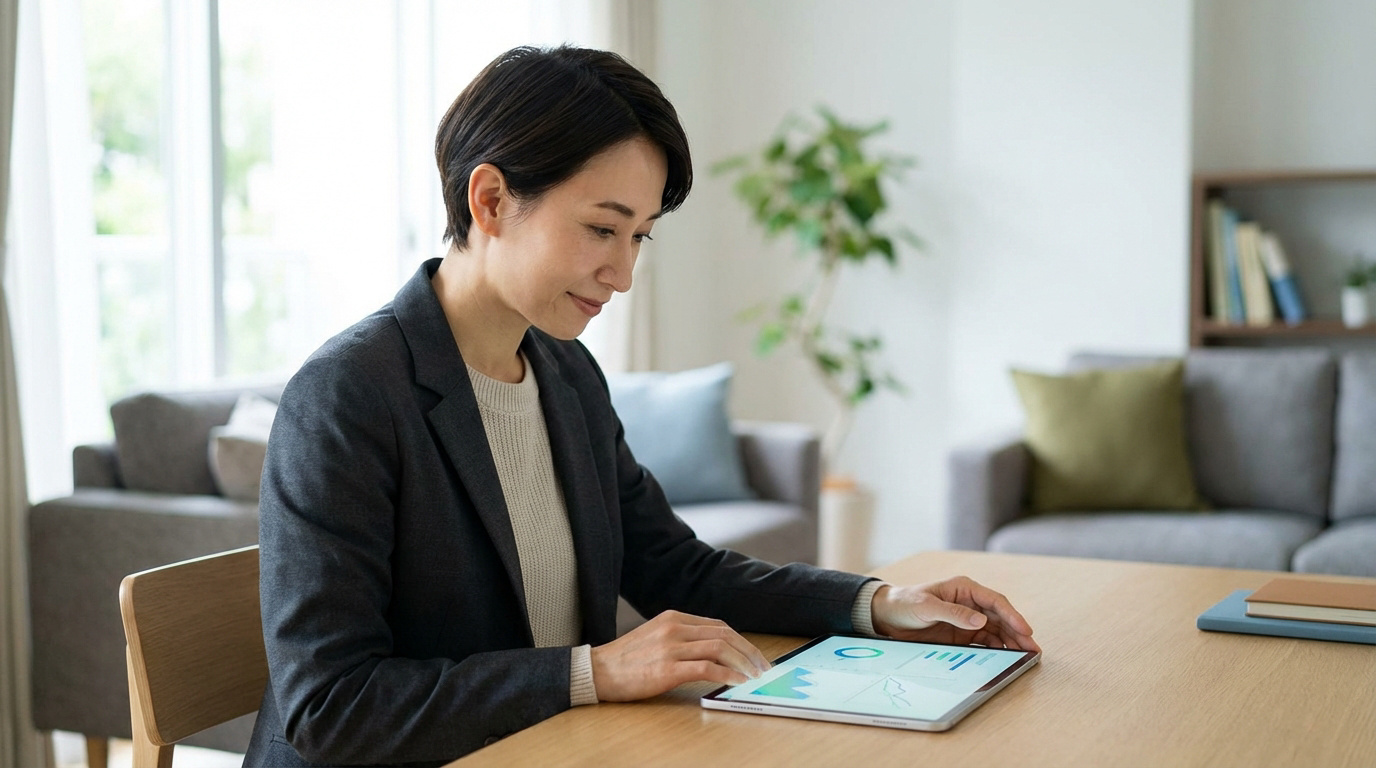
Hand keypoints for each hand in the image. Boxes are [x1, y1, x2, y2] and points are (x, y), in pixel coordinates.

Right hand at [589, 610, 770, 700]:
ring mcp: (671, 647)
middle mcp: (674, 628)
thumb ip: (682, 637)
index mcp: (673, 617)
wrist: (597, 671)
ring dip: (743, 664)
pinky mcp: (667, 669)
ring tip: (755, 677)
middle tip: (763, 667)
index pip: (718, 625)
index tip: (754, 655)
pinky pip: (707, 668)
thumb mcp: (655, 636)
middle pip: (724, 634)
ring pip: (719, 648)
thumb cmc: (626, 659)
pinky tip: (737, 682)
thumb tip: (714, 651)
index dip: (741, 641)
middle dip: (749, 652)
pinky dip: (727, 675)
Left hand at [870, 577, 1040, 651]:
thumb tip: (981, 620)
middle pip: (1000, 616)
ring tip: (1026, 655)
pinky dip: (997, 648)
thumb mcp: (926, 607)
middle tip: (1033, 649)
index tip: (1025, 630)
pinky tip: (1006, 657)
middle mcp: (970, 602)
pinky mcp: (962, 633)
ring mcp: (968, 618)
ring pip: (996, 629)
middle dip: (1018, 631)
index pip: (995, 601)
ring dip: (1011, 641)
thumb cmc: (905, 604)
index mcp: (964, 588)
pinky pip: (985, 640)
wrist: (887, 616)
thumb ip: (953, 613)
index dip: (1012, 615)